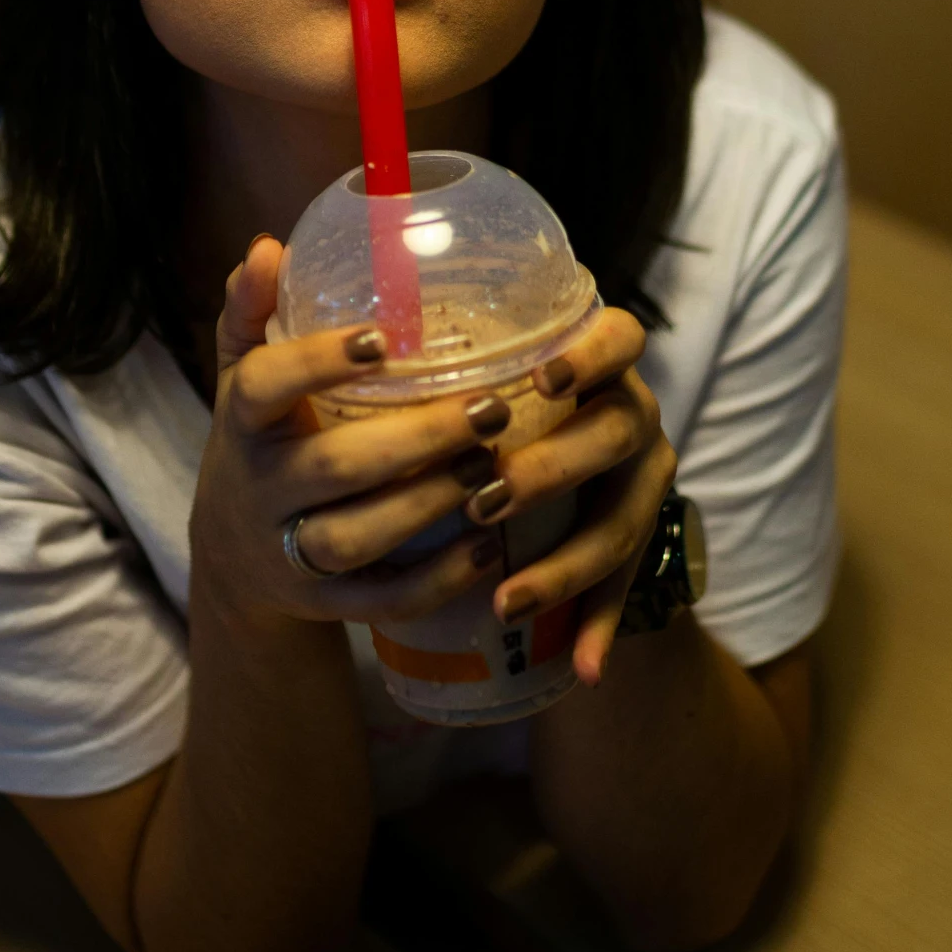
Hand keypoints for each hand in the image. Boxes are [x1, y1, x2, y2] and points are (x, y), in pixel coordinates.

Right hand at [189, 236, 517, 627]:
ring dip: (430, 506)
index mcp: (244, 422)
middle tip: (490, 407)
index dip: (317, 362)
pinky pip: (381, 600)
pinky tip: (491, 546)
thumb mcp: (243, 376)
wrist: (233, 557)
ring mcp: (287, 553)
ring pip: (357, 538)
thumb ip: (252, 311)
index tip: (382, 339)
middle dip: (416, 441)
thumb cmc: (262, 439)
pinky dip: (437, 579)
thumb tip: (269, 246)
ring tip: (494, 471)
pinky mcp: (322, 604)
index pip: (266, 386)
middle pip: (333, 466)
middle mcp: (259, 489)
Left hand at [461, 307, 675, 686]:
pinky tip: (581, 669)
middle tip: (488, 499)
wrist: (562, 458)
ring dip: (565, 567)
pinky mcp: (640, 537)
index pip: (620, 338)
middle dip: (553, 469)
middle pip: (616, 433)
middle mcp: (632, 414)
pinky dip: (600, 627)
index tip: (541, 378)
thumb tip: (308, 281)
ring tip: (508, 602)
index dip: (590, 356)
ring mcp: (643, 479)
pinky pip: (625, 587)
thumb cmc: (490, 395)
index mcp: (602, 364)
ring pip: (623, 522)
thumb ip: (435, 346)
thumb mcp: (483, 362)